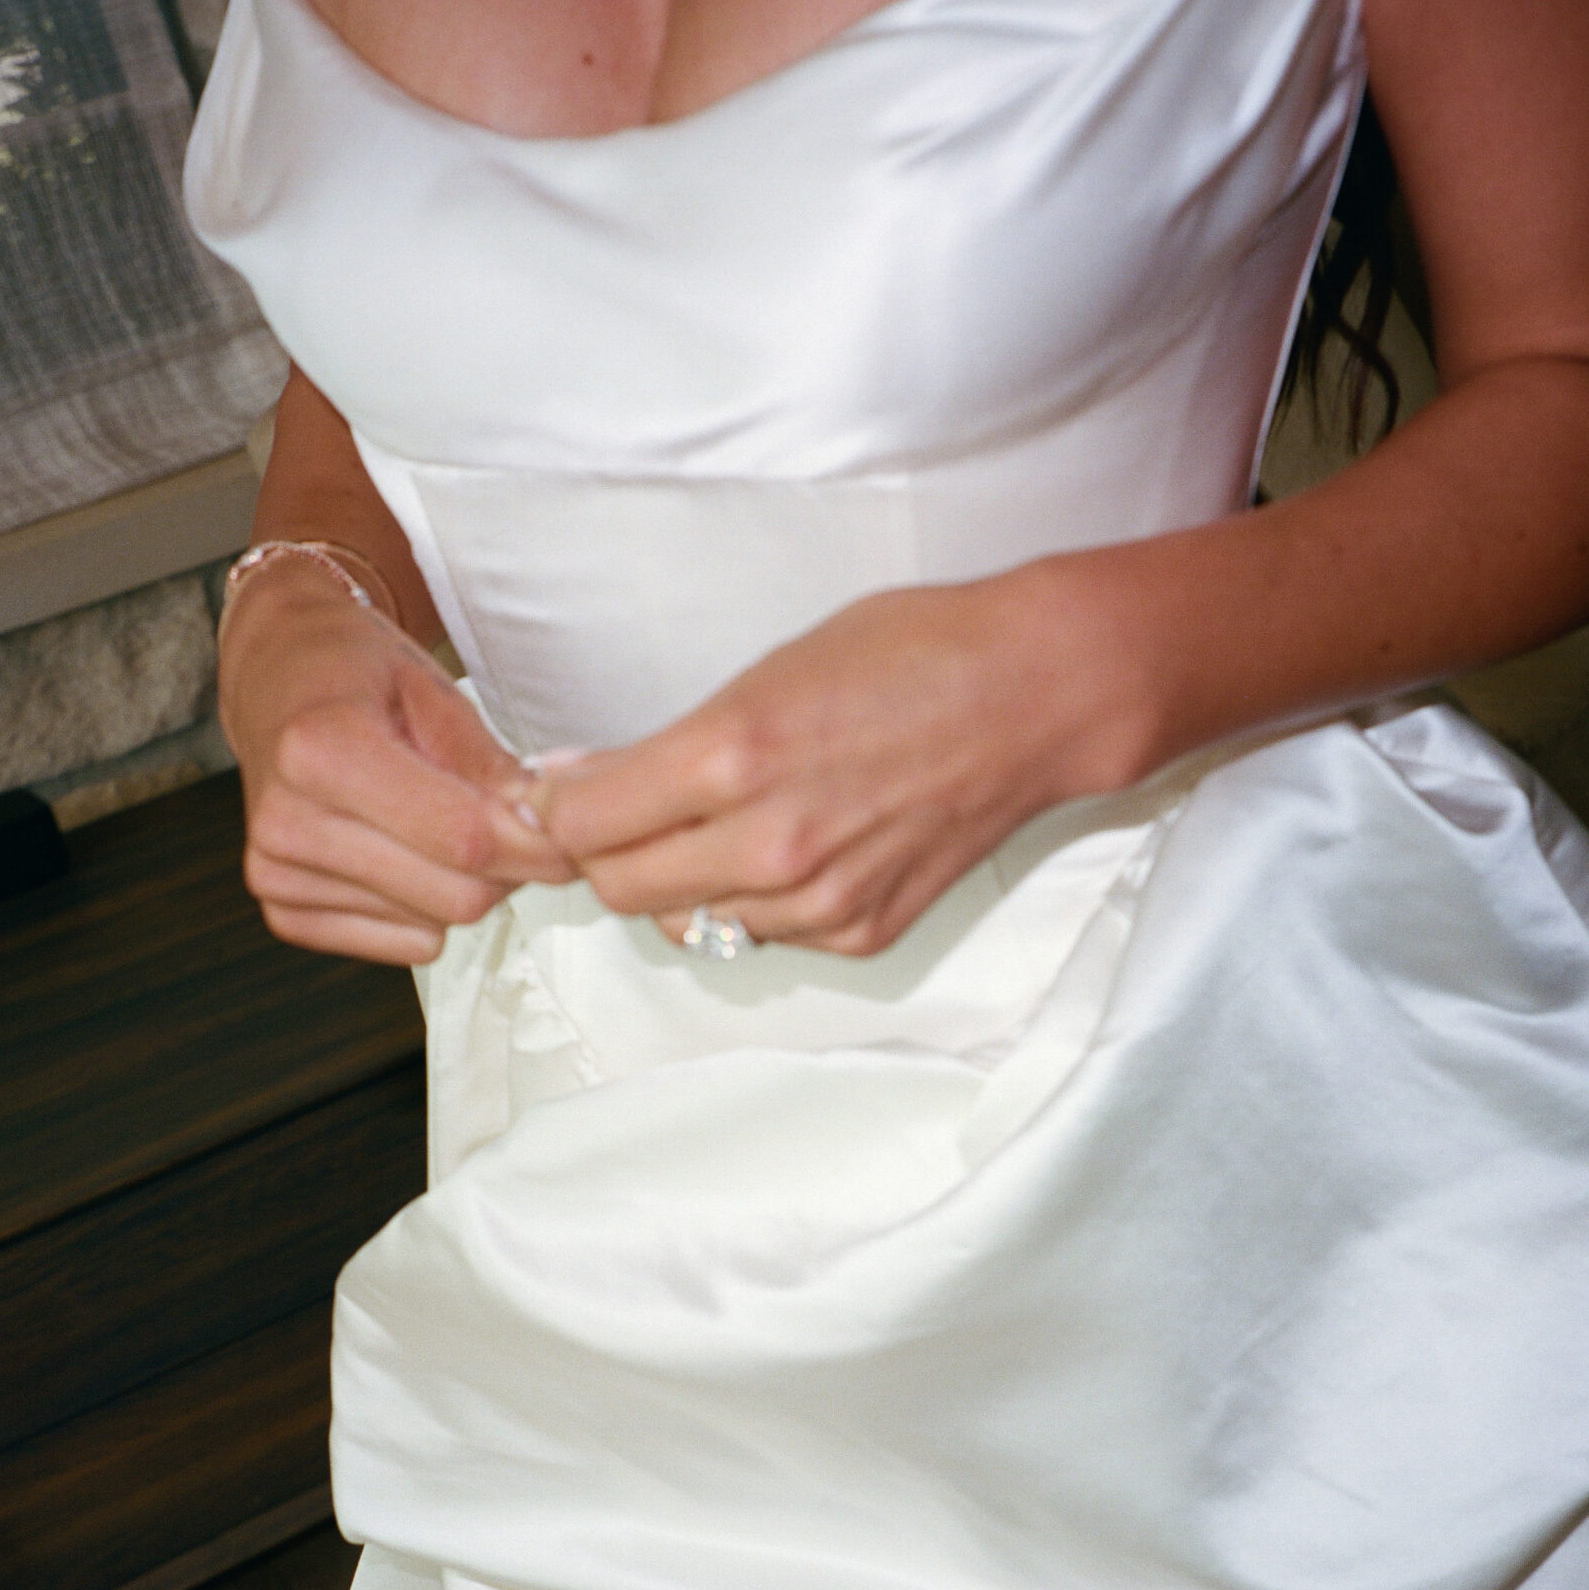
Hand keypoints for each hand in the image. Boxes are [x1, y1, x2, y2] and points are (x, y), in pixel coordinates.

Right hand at [219, 566, 573, 963]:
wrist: (276, 681)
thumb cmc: (353, 675)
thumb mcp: (434, 690)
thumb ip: (492, 767)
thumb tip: (548, 831)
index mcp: (321, 749)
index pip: (464, 837)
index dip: (535, 846)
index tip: (570, 836)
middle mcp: (288, 820)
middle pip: (456, 896)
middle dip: (507, 870)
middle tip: (513, 828)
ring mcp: (278, 874)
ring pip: (436, 926)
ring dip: (465, 887)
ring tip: (443, 826)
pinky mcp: (285, 912)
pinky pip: (406, 944)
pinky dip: (427, 910)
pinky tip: (404, 854)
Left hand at [512, 576, 1150, 955]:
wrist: (1033, 697)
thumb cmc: (907, 653)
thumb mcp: (766, 670)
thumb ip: (668, 744)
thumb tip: (574, 786)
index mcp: (731, 757)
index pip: (581, 824)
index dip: (555, 811)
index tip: (556, 797)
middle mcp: (767, 844)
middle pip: (617, 889)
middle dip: (607, 853)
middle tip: (626, 815)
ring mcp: (816, 900)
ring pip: (687, 921)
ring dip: (682, 882)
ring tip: (728, 823)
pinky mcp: (857, 932)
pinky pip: (761, 935)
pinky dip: (754, 901)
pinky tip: (796, 844)